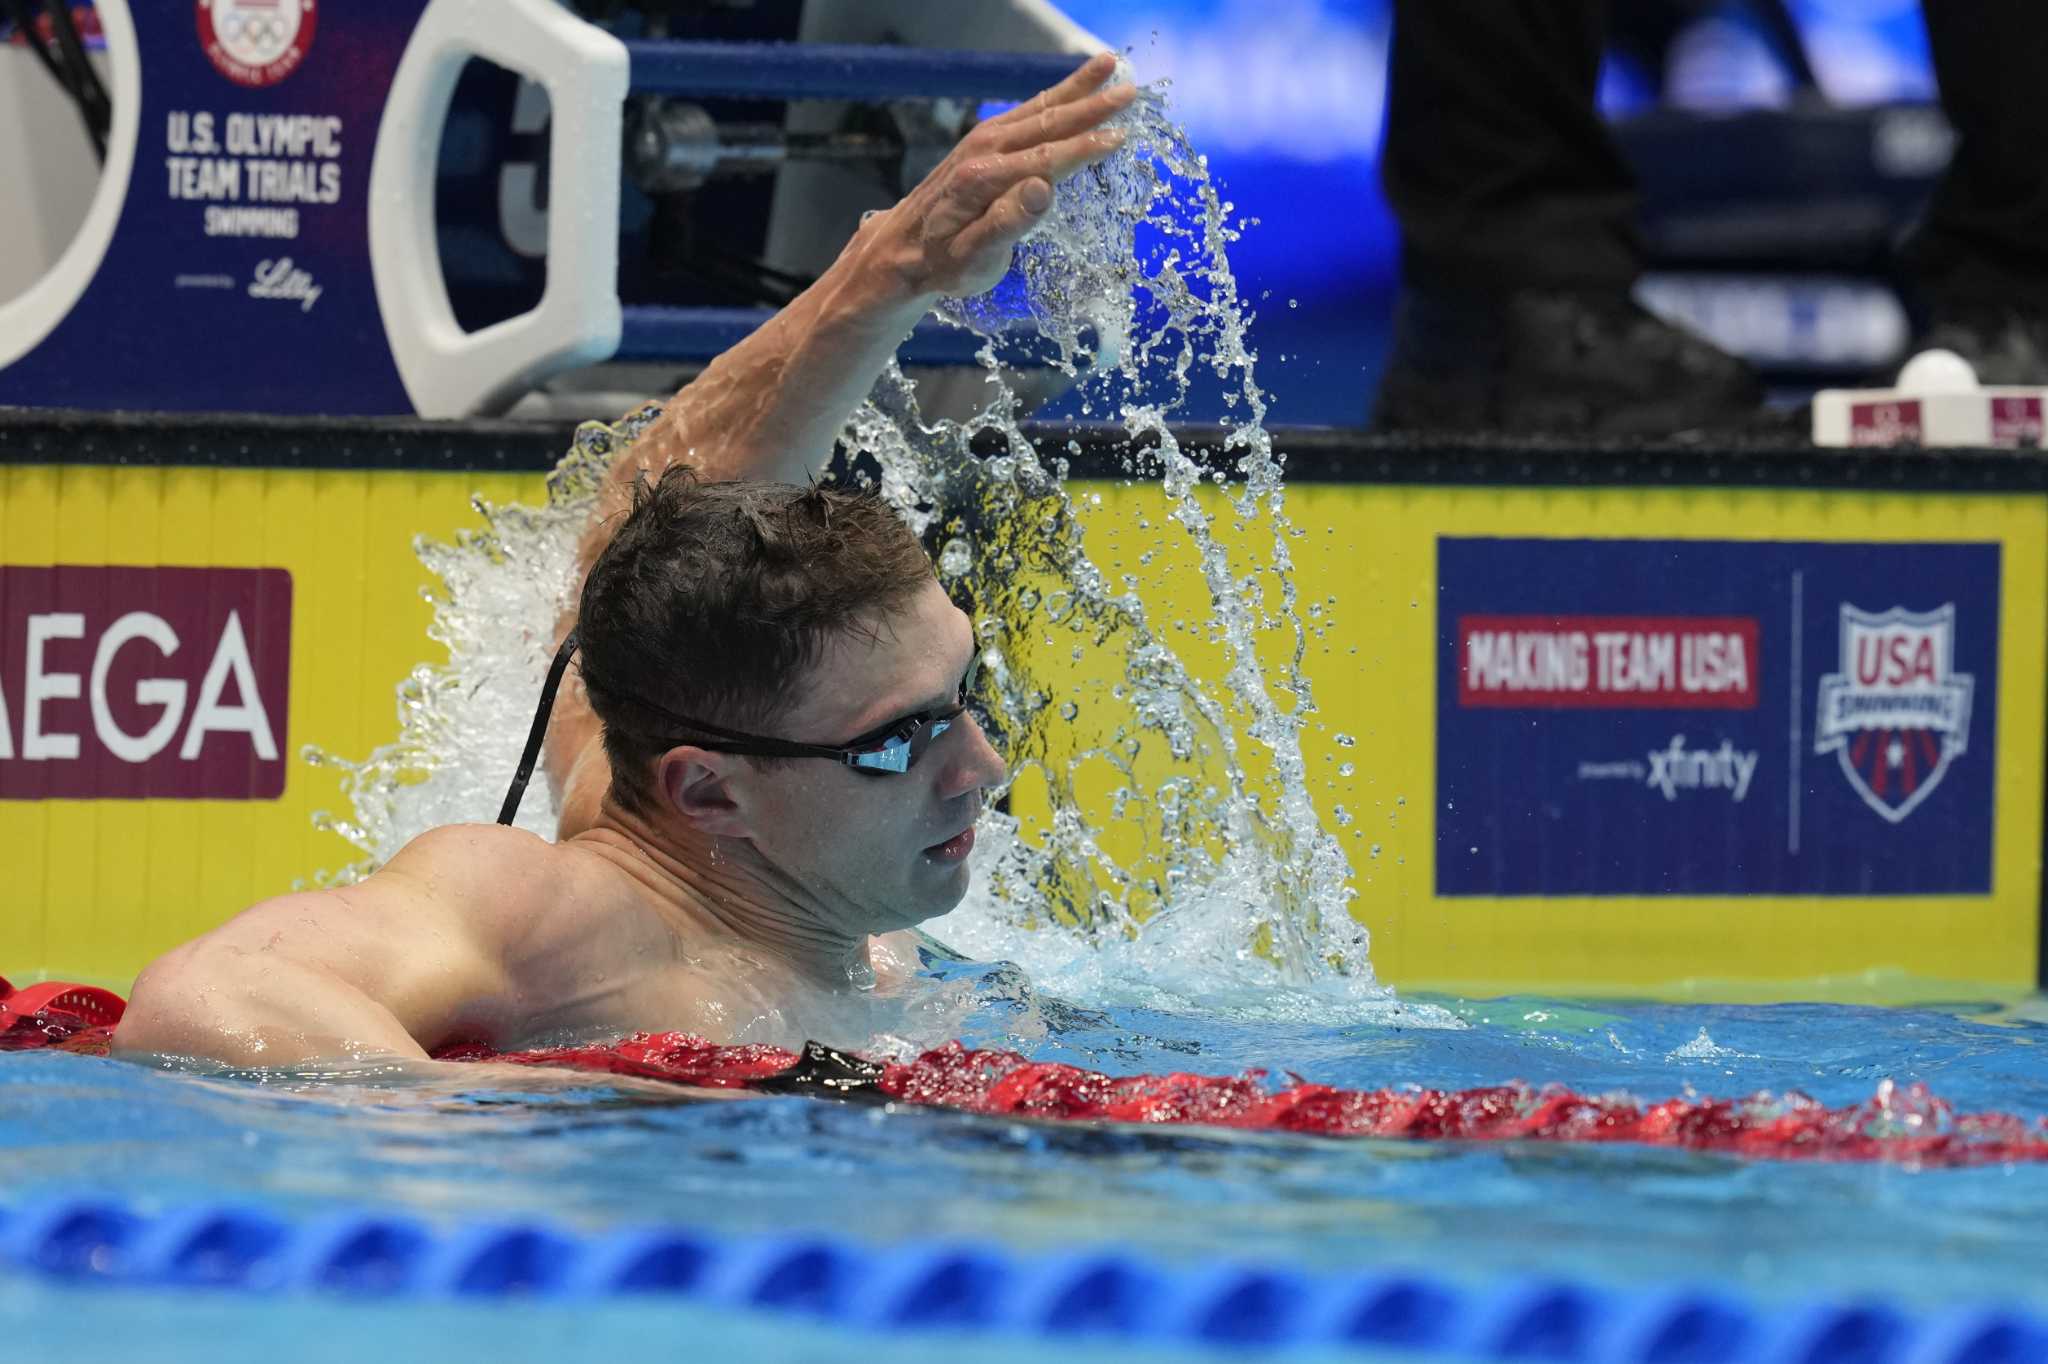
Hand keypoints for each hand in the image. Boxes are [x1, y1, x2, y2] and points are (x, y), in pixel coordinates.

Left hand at [867, 52, 1134, 299]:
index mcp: (986, 180)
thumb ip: (1008, 223)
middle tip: (1131, 91)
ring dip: (1077, 87)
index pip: (1049, 158)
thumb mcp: (974, 257)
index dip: (1087, 147)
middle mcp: (984, 150)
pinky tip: (1072, 88)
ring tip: (1109, 64)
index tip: (1121, 135)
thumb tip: (1043, 187)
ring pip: (1039, 108)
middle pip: (1049, 122)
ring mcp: (982, 141)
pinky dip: (1054, 96)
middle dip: (1092, 105)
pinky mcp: (981, 141)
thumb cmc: (943, 263)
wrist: (902, 249)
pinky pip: (1026, 111)